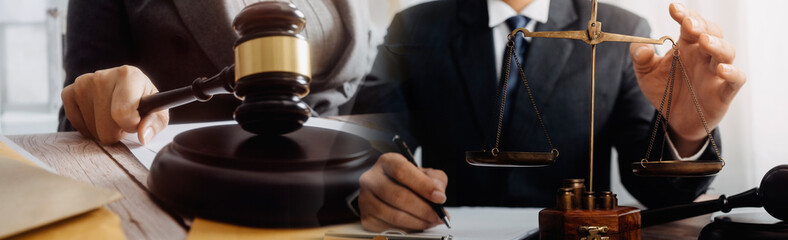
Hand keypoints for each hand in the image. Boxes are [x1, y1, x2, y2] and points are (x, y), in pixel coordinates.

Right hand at [61, 65, 168, 144]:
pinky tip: (98, 116)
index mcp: (128, 75)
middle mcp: (102, 76)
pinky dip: (88, 128)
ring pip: (91, 129)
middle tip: (123, 120)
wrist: (124, 89)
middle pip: (105, 128)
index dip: (131, 126)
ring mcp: (82, 83)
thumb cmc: (142, 102)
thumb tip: (142, 136)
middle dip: (117, 131)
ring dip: (103, 129)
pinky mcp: (68, 93)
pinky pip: (76, 125)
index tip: (136, 121)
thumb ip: (155, 124)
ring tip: (111, 116)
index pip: (122, 114)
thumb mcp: (158, 112)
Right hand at [358, 153, 448, 231]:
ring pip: (395, 215)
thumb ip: (435, 179)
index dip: (423, 185)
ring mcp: (366, 199)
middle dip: (424, 209)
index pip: (402, 171)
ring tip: (431, 221)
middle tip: (438, 215)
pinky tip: (418, 224)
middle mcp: (372, 178)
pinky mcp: (367, 217)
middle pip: (398, 196)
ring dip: (418, 222)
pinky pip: (390, 227)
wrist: (386, 189)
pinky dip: (408, 229)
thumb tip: (438, 192)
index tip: (439, 197)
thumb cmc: (406, 181)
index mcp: (387, 162)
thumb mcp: (424, 173)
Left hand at [630, 3, 745, 155]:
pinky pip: (736, 80)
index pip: (690, 24)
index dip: (685, 15)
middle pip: (712, 33)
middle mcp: (704, 56)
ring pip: (726, 52)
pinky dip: (733, 73)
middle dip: (702, 26)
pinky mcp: (724, 92)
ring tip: (704, 41)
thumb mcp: (645, 73)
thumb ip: (640, 57)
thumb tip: (642, 47)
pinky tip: (721, 69)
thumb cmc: (665, 90)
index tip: (673, 8)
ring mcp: (716, 73)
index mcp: (687, 46)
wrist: (674, 119)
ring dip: (717, 45)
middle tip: (689, 24)